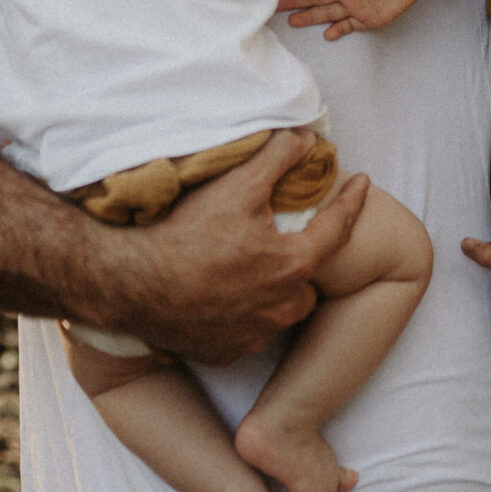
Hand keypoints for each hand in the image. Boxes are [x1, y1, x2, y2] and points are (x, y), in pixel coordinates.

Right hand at [82, 128, 372, 359]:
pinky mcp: (224, 352)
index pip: (338, 228)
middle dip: (303, 258)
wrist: (128, 284)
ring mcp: (252, 335)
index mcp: (292, 265)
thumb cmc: (184, 233)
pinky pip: (248, 331)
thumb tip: (306, 139)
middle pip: (308, 278)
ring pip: (280, 310)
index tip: (362, 182)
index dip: (352, 201)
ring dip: (274, 290)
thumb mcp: (236, 185)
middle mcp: (280, 307)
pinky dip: (244, 314)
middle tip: (284, 239)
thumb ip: (278, 158)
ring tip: (251, 268)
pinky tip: (223, 295)